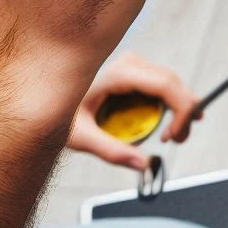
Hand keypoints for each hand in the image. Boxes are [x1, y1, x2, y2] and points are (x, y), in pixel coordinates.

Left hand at [69, 52, 200, 169]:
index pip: (166, 85)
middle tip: (178, 141)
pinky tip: (164, 124)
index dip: (182, 111)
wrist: (43, 96)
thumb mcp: (82, 137)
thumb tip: (147, 165)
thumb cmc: (56, 114)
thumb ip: (113, 152)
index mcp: (118, 73)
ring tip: (171, 136)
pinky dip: (169, 104)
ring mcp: (132, 64)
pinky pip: (162, 85)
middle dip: (184, 113)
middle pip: (173, 84)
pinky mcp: (133, 70)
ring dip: (179, 109)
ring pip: (171, 83)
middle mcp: (129, 62)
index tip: (174, 138)